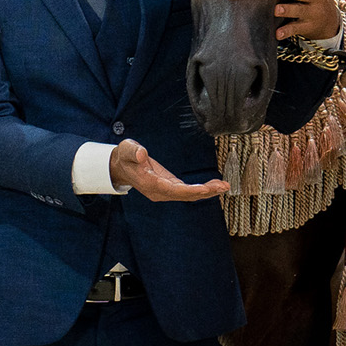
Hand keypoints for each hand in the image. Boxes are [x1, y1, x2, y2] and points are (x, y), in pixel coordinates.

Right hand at [109, 140, 228, 201]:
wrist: (122, 166)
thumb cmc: (125, 156)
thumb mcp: (126, 150)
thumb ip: (133, 152)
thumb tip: (142, 154)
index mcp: (149, 183)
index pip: (172, 190)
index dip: (190, 190)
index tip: (205, 189)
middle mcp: (158, 191)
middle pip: (184, 195)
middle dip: (204, 192)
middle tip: (223, 186)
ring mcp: (164, 191)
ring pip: (188, 195)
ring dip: (207, 192)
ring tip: (224, 186)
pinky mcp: (170, 187)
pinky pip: (187, 192)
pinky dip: (202, 190)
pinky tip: (214, 185)